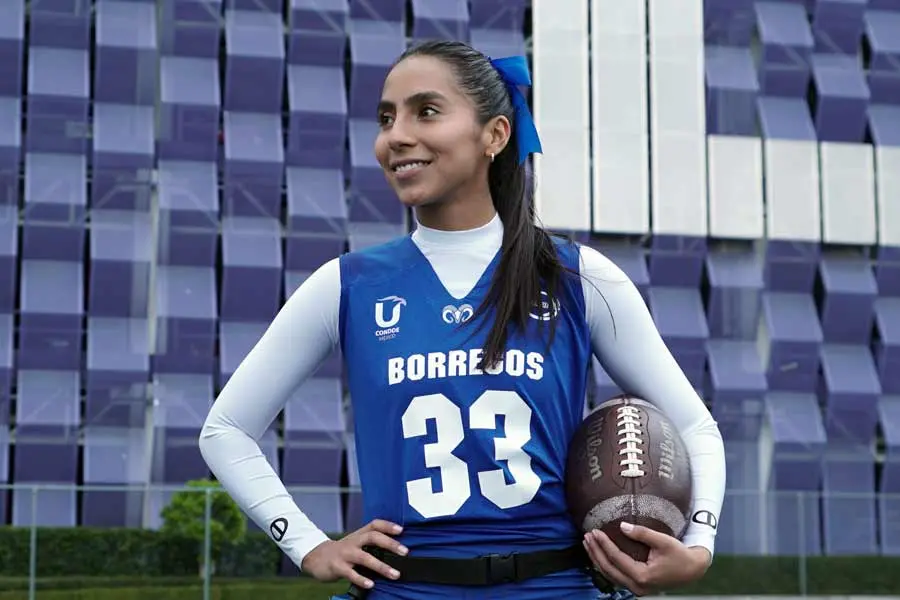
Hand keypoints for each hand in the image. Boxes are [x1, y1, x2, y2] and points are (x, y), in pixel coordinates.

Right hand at [300, 519, 408, 589]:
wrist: (316, 557)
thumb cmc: (341, 551)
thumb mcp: (355, 543)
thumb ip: (370, 544)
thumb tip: (394, 551)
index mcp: (359, 535)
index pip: (375, 524)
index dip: (388, 525)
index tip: (401, 530)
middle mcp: (353, 542)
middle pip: (373, 537)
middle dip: (390, 544)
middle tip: (405, 552)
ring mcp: (345, 554)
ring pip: (365, 557)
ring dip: (381, 566)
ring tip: (395, 574)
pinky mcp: (337, 567)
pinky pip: (351, 573)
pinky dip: (362, 579)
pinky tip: (371, 584)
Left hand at [583, 522, 710, 596]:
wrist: (692, 570)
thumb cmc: (680, 555)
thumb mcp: (663, 541)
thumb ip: (642, 533)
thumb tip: (621, 526)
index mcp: (643, 576)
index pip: (616, 559)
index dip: (604, 544)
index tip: (595, 531)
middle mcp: (637, 586)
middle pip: (608, 569)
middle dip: (595, 552)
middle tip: (587, 536)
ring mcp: (636, 589)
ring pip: (610, 575)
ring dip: (597, 559)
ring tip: (588, 543)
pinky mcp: (637, 586)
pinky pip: (616, 576)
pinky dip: (605, 565)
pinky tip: (599, 554)